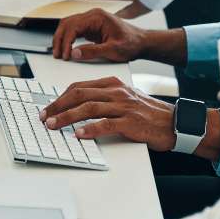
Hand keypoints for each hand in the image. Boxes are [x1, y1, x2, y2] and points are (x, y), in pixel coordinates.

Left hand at [39, 77, 177, 150]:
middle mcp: (117, 92)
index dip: (60, 97)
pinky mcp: (131, 122)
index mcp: (113, 84)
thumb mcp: (125, 98)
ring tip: (54, 125)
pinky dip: (90, 129)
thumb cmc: (148, 113)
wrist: (175, 122)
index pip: (80, 86)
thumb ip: (104, 99)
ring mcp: (124, 106)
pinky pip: (106, 124)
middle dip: (58, 106)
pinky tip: (78, 134)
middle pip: (80, 95)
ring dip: (67, 117)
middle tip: (45, 116)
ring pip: (88, 107)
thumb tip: (78, 107)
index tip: (49, 107)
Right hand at [52, 9, 147, 62]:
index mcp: (98, 16)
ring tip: (59, 54)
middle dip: (60, 39)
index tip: (66, 55)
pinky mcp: (91, 27)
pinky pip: (74, 30)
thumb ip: (93, 51)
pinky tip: (66, 50)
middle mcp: (93, 15)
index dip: (66, 41)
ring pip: (68, 25)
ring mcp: (91, 20)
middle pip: (67, 23)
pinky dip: (68, 39)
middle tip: (57, 55)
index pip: (74, 25)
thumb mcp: (113, 50)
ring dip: (62, 38)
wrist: (141, 42)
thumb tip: (74, 54)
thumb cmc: (131, 44)